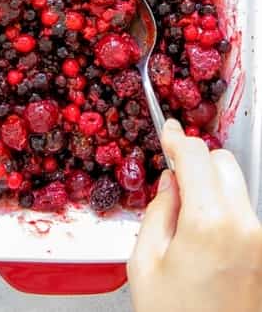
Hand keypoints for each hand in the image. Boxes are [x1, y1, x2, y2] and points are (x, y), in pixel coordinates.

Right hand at [128, 119, 261, 311]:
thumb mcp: (145, 263)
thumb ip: (157, 214)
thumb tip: (169, 185)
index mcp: (210, 223)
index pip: (196, 158)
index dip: (177, 140)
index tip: (167, 131)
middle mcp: (246, 226)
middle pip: (225, 163)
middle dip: (198, 161)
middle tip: (171, 173)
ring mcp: (261, 240)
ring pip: (238, 186)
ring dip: (212, 185)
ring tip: (183, 212)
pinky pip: (244, 213)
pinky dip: (223, 207)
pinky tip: (199, 231)